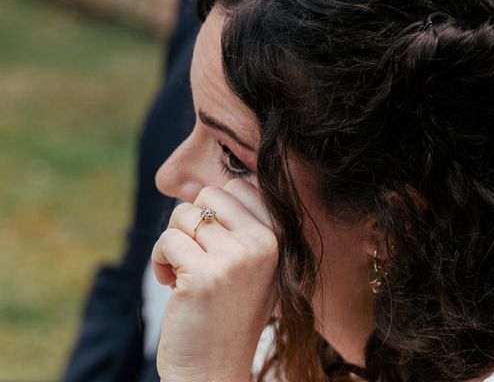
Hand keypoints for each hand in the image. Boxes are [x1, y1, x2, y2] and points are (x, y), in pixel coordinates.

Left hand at [152, 179, 277, 381]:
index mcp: (277, 238)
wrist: (214, 371)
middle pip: (208, 195)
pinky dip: (158, 259)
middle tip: (193, 254)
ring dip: (172, 242)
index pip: (237, 188)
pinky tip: (169, 283)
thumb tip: (213, 190)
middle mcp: (262, 244)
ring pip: (183, 215)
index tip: (210, 241)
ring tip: (180, 271)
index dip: (213, 210)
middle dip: (191, 221)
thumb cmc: (228, 315)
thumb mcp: (255, 268)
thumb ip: (244, 228)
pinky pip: (167, 239)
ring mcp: (235, 259)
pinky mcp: (203, 275)